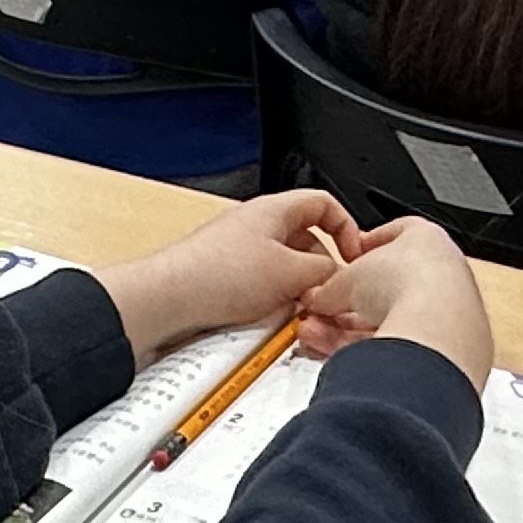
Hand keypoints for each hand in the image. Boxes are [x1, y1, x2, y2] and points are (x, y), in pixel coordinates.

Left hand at [96, 189, 361, 359]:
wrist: (169, 299)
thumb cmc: (216, 275)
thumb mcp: (291, 272)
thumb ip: (324, 271)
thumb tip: (337, 275)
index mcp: (273, 210)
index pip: (324, 204)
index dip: (346, 227)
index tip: (353, 253)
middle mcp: (255, 224)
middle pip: (304, 239)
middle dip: (318, 267)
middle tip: (323, 289)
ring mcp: (239, 250)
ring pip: (284, 265)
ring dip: (295, 286)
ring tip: (294, 307)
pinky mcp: (225, 276)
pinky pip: (262, 284)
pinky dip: (272, 299)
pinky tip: (269, 317)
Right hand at [291, 215, 494, 386]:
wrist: (436, 328)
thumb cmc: (408, 284)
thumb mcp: (348, 277)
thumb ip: (330, 286)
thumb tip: (319, 299)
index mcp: (430, 240)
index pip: (395, 238)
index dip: (365, 250)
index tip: (347, 260)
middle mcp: (447, 276)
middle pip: (391, 289)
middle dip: (353, 303)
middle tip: (325, 312)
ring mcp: (449, 316)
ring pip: (393, 323)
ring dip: (352, 331)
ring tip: (318, 337)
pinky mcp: (446, 353)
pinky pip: (401, 350)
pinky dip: (370, 352)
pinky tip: (339, 356)